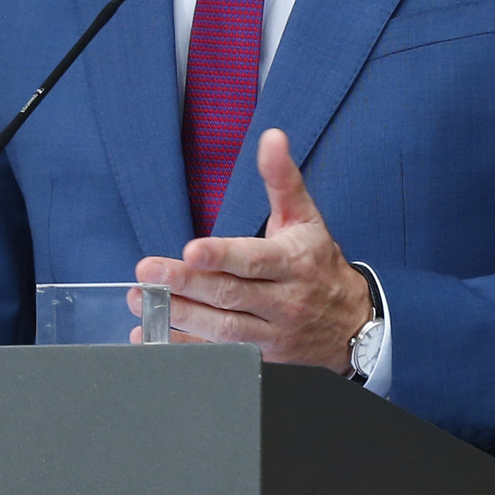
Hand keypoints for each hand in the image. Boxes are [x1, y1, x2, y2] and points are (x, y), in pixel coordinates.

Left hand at [138, 129, 372, 371]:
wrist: (352, 325)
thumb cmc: (320, 264)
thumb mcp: (307, 218)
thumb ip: (283, 179)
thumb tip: (272, 137)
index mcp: (293, 262)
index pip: (255, 260)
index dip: (222, 256)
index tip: (191, 250)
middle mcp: (284, 301)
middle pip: (231, 295)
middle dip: (186, 284)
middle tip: (147, 273)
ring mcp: (272, 334)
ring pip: (224, 330)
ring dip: (179, 316)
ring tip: (142, 300)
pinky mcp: (261, 357)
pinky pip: (220, 355)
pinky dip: (184, 348)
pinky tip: (152, 335)